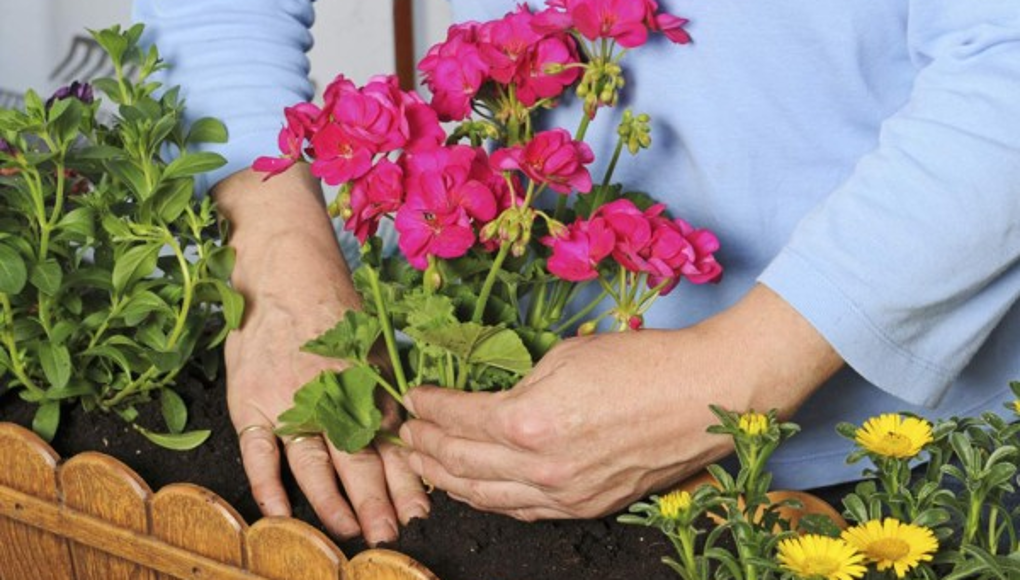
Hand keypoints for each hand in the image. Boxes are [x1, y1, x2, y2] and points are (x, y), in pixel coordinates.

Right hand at [215, 167, 428, 542]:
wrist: (285, 272)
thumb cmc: (333, 310)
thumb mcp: (372, 349)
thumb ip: (384, 395)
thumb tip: (407, 439)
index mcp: (366, 386)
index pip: (390, 446)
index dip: (405, 483)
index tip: (417, 513)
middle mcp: (334, 398)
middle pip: (358, 463)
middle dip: (376, 505)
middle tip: (387, 536)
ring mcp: (291, 402)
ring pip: (315, 466)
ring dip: (333, 505)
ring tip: (347, 533)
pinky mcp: (253, 402)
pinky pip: (260, 453)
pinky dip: (269, 486)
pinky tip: (281, 514)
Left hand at [399, 285, 842, 520]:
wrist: (705, 394)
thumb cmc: (640, 363)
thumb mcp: (565, 355)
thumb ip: (518, 383)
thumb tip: (490, 395)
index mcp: (528, 421)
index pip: (455, 418)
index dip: (426, 407)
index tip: (411, 398)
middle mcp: (538, 467)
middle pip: (459, 462)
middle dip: (424, 447)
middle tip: (406, 434)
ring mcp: (562, 494)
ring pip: (485, 496)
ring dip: (448, 480)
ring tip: (425, 466)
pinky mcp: (584, 506)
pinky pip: (521, 510)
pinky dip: (489, 500)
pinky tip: (475, 489)